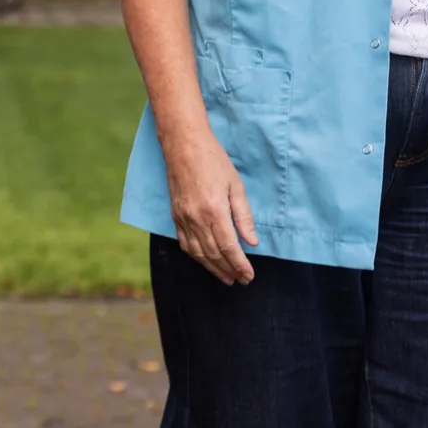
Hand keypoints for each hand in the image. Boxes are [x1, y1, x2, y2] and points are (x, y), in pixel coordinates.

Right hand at [163, 124, 259, 283]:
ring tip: (227, 278)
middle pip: (213, 254)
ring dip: (213, 269)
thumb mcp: (236, 185)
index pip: (228, 247)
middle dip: (229, 270)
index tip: (249, 275)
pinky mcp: (175, 217)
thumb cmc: (215, 162)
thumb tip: (252, 242)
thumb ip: (244, 216)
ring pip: (198, 253)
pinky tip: (206, 262)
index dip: (239, 264)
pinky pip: (185, 244)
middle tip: (242, 280)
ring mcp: (183, 219)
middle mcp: (196, 219)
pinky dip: (197, 257)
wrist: (184, 147)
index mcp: (214, 211)